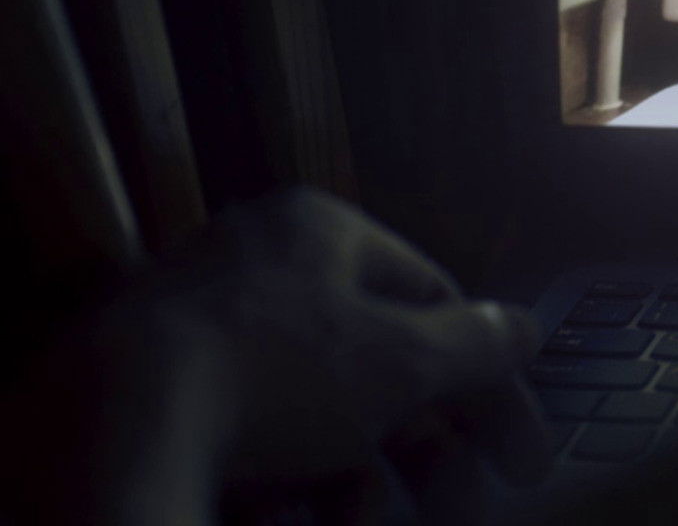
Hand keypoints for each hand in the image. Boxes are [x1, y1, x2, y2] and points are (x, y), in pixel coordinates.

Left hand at [7, 188, 549, 524]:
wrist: (105, 428)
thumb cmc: (272, 374)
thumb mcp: (405, 358)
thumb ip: (480, 341)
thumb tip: (524, 329)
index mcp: (322, 229)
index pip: (436, 297)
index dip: (490, 382)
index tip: (517, 451)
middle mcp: (258, 260)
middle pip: (374, 363)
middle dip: (423, 448)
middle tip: (459, 506)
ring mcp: (200, 322)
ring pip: (312, 409)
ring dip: (357, 478)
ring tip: (364, 523)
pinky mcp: (154, 388)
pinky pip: (248, 433)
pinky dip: (283, 479)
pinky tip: (297, 517)